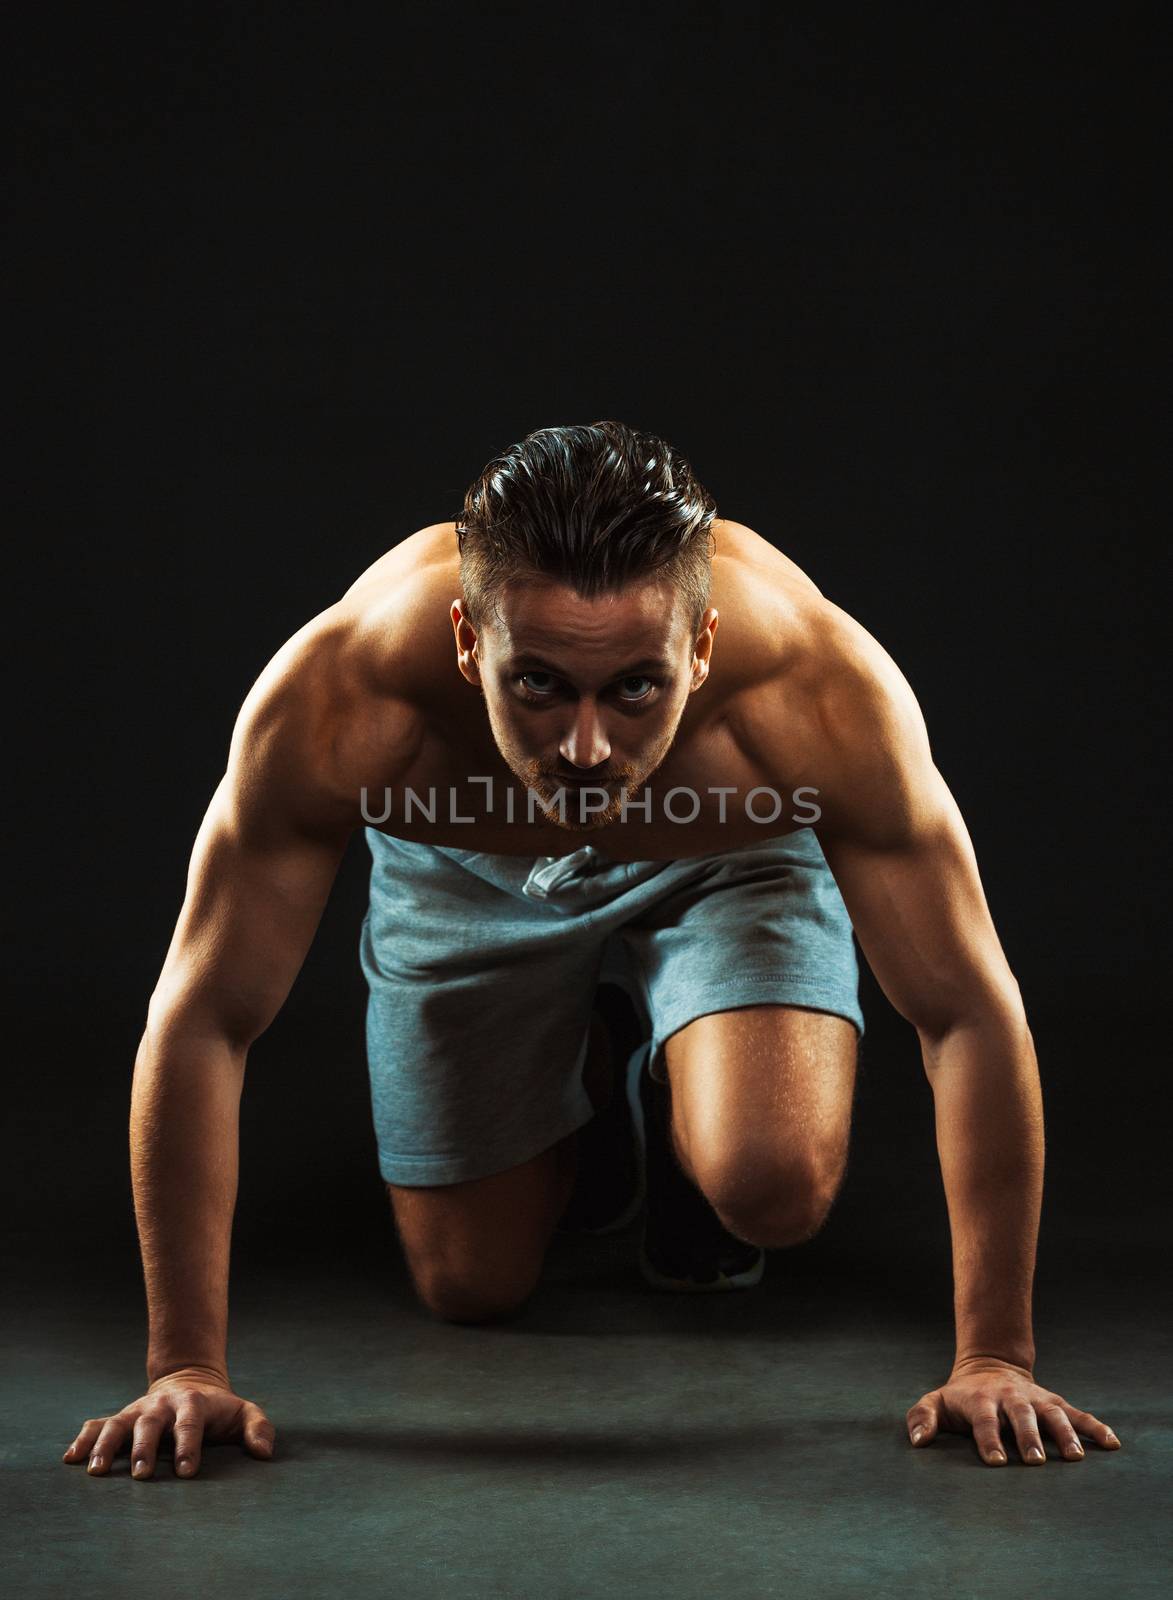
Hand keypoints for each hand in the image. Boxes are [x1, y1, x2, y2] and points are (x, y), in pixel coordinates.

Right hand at [62, 1366, 275, 1479]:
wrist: (190, 1383)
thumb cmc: (219, 1410)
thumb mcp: (243, 1413)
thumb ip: (258, 1428)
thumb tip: (264, 1453)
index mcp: (192, 1404)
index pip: (190, 1423)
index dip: (189, 1445)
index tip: (186, 1471)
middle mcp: (160, 1407)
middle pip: (150, 1424)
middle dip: (145, 1449)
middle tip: (142, 1476)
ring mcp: (137, 1412)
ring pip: (117, 1425)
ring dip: (106, 1446)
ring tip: (97, 1472)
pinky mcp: (120, 1420)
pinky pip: (97, 1426)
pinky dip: (83, 1440)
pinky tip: (71, 1459)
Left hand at [906, 1356, 1121, 1465]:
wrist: (990, 1367)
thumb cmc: (961, 1397)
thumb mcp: (936, 1401)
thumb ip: (923, 1418)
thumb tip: (918, 1442)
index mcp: (981, 1401)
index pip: (984, 1421)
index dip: (988, 1440)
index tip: (996, 1461)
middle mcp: (1011, 1399)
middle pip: (1021, 1417)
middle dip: (1028, 1438)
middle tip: (1035, 1462)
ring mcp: (1036, 1400)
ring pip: (1054, 1414)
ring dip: (1065, 1434)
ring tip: (1075, 1457)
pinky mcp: (1056, 1403)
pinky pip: (1079, 1415)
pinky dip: (1096, 1427)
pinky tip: (1112, 1443)